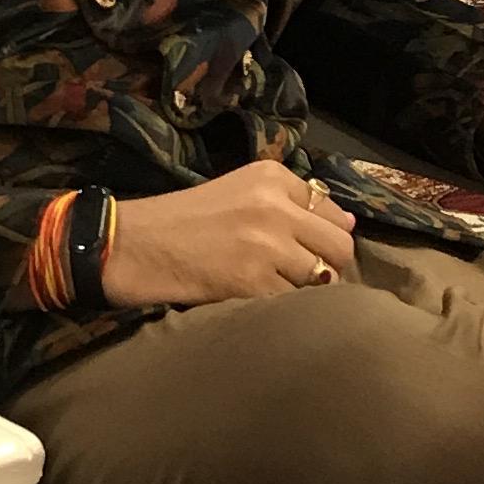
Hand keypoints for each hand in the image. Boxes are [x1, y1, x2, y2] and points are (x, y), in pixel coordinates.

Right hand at [99, 161, 356, 307]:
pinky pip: (293, 302)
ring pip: (322, 278)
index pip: (332, 211)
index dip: (325, 235)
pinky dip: (281, 306)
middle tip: (305, 276)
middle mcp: (275, 205)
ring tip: (274, 287)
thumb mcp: (238, 191)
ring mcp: (267, 246)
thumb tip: (347, 224)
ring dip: (305, 289)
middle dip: (330, 265)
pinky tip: (257, 299)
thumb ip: (290, 202)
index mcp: (272, 176)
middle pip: (340, 245)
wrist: (135, 245)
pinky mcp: (254, 283)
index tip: (307, 248)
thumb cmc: (183, 219)